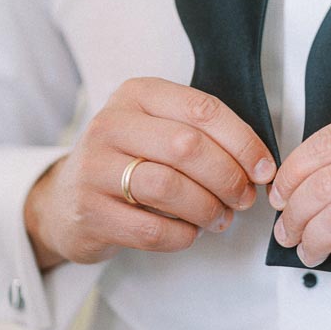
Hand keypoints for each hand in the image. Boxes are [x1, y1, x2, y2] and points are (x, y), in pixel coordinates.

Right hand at [24, 78, 275, 268]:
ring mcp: (95, 168)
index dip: (243, 142)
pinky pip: (151, 228)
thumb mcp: (156, 130)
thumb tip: (259, 164)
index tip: (264, 169)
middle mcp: (110, 124)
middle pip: (187, 147)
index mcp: (136, 94)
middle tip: (245, 198)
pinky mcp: (90, 211)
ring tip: (220, 218)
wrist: (65, 200)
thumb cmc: (128, 162)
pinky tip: (190, 233)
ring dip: (207, 208)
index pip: (202, 110)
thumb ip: (201, 135)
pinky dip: (182, 234)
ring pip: (168, 187)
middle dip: (228, 177)